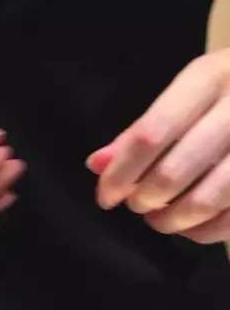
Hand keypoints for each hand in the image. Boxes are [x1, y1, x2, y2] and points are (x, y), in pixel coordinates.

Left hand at [87, 49, 229, 242]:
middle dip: (144, 198)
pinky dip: (203, 231)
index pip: (152, 133)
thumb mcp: (190, 94)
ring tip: (159, 218)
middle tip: (136, 204)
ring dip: (172, 220)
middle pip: (174, 172)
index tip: (106, 195)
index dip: (120, 173)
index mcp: (212, 77)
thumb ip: (142, 130)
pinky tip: (189, 226)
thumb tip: (98, 164)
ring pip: (206, 200)